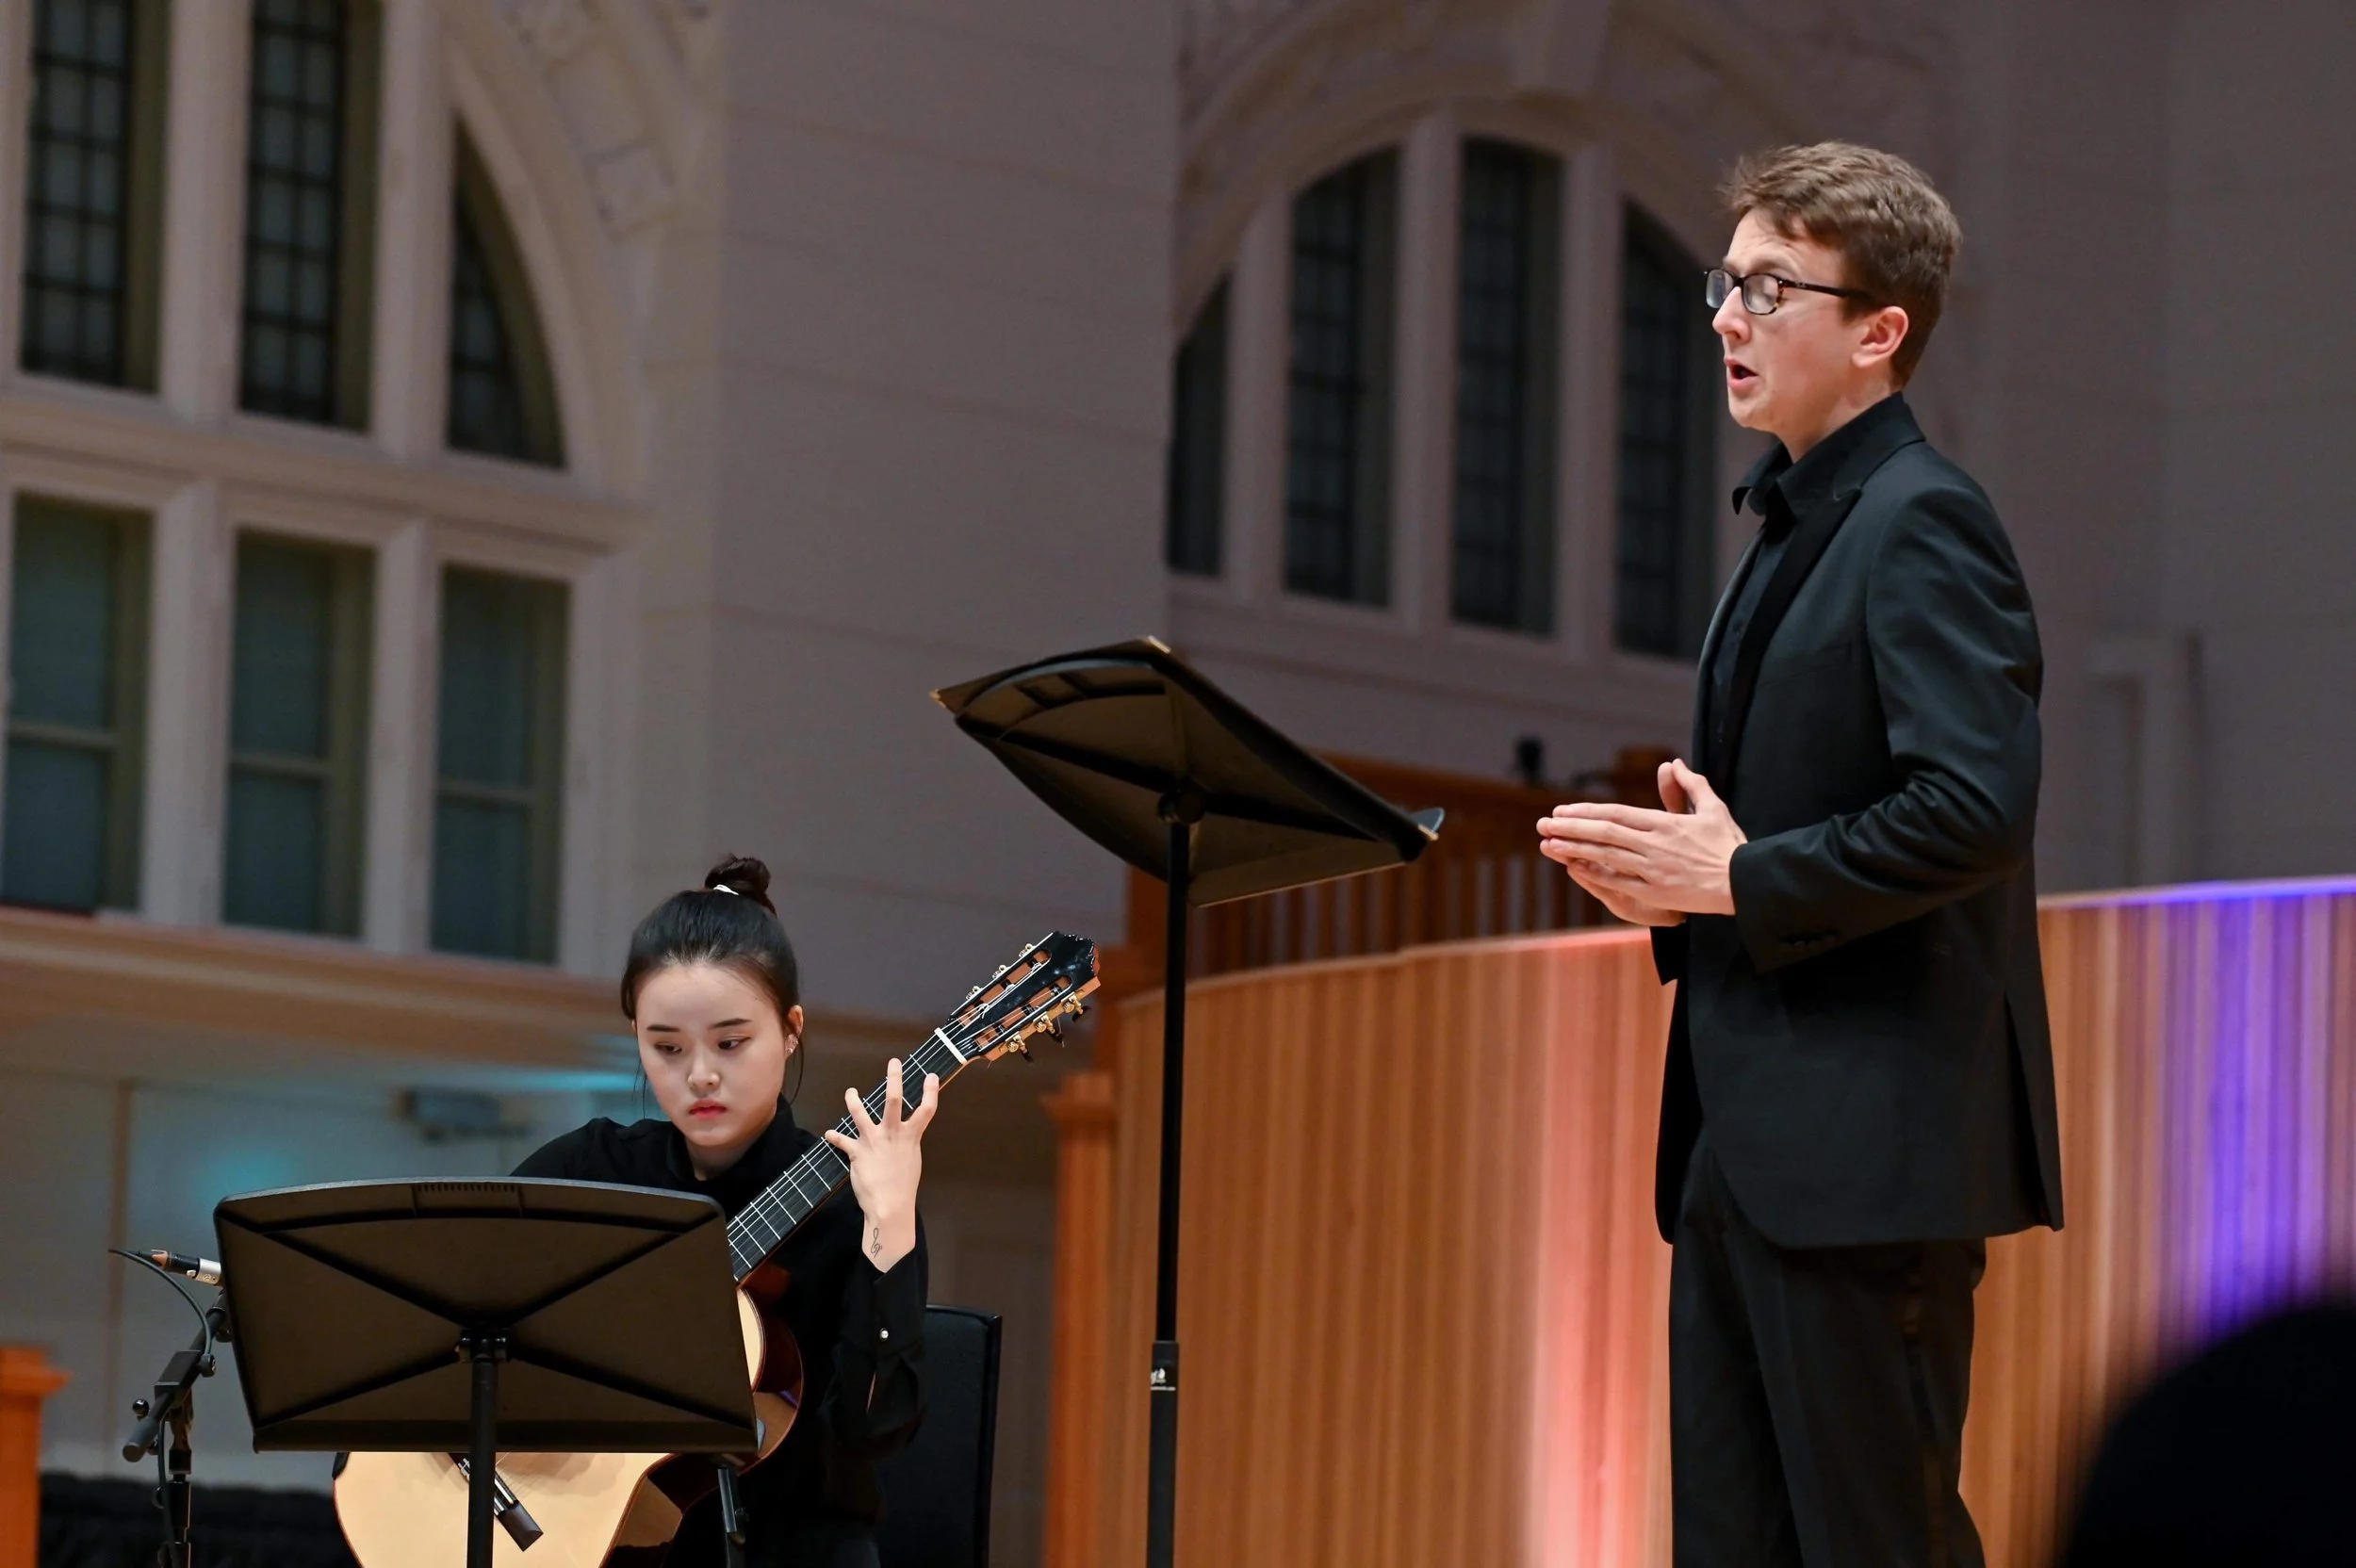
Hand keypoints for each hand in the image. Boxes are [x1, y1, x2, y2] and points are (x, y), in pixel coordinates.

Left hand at [823, 1056, 935, 1272]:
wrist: (889, 1206)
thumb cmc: (904, 1187)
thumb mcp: (911, 1161)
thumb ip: (906, 1144)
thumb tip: (902, 1138)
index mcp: (910, 1137)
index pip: (926, 1110)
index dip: (930, 1091)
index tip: (930, 1075)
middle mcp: (892, 1134)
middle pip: (893, 1101)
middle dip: (894, 1079)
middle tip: (893, 1063)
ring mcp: (873, 1141)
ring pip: (861, 1114)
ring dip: (853, 1101)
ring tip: (850, 1092)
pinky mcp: (857, 1152)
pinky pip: (842, 1141)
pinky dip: (835, 1137)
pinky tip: (829, 1134)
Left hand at [1535, 759, 1746, 916]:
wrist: (1745, 884)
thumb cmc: (1729, 846)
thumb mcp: (1713, 809)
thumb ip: (1690, 785)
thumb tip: (1673, 764)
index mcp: (1666, 823)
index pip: (1617, 814)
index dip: (1586, 812)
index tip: (1562, 811)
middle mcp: (1655, 845)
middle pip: (1604, 833)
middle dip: (1570, 828)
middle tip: (1542, 825)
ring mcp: (1653, 870)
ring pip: (1606, 856)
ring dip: (1574, 849)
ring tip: (1547, 844)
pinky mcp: (1655, 892)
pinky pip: (1618, 881)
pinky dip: (1595, 874)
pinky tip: (1574, 869)